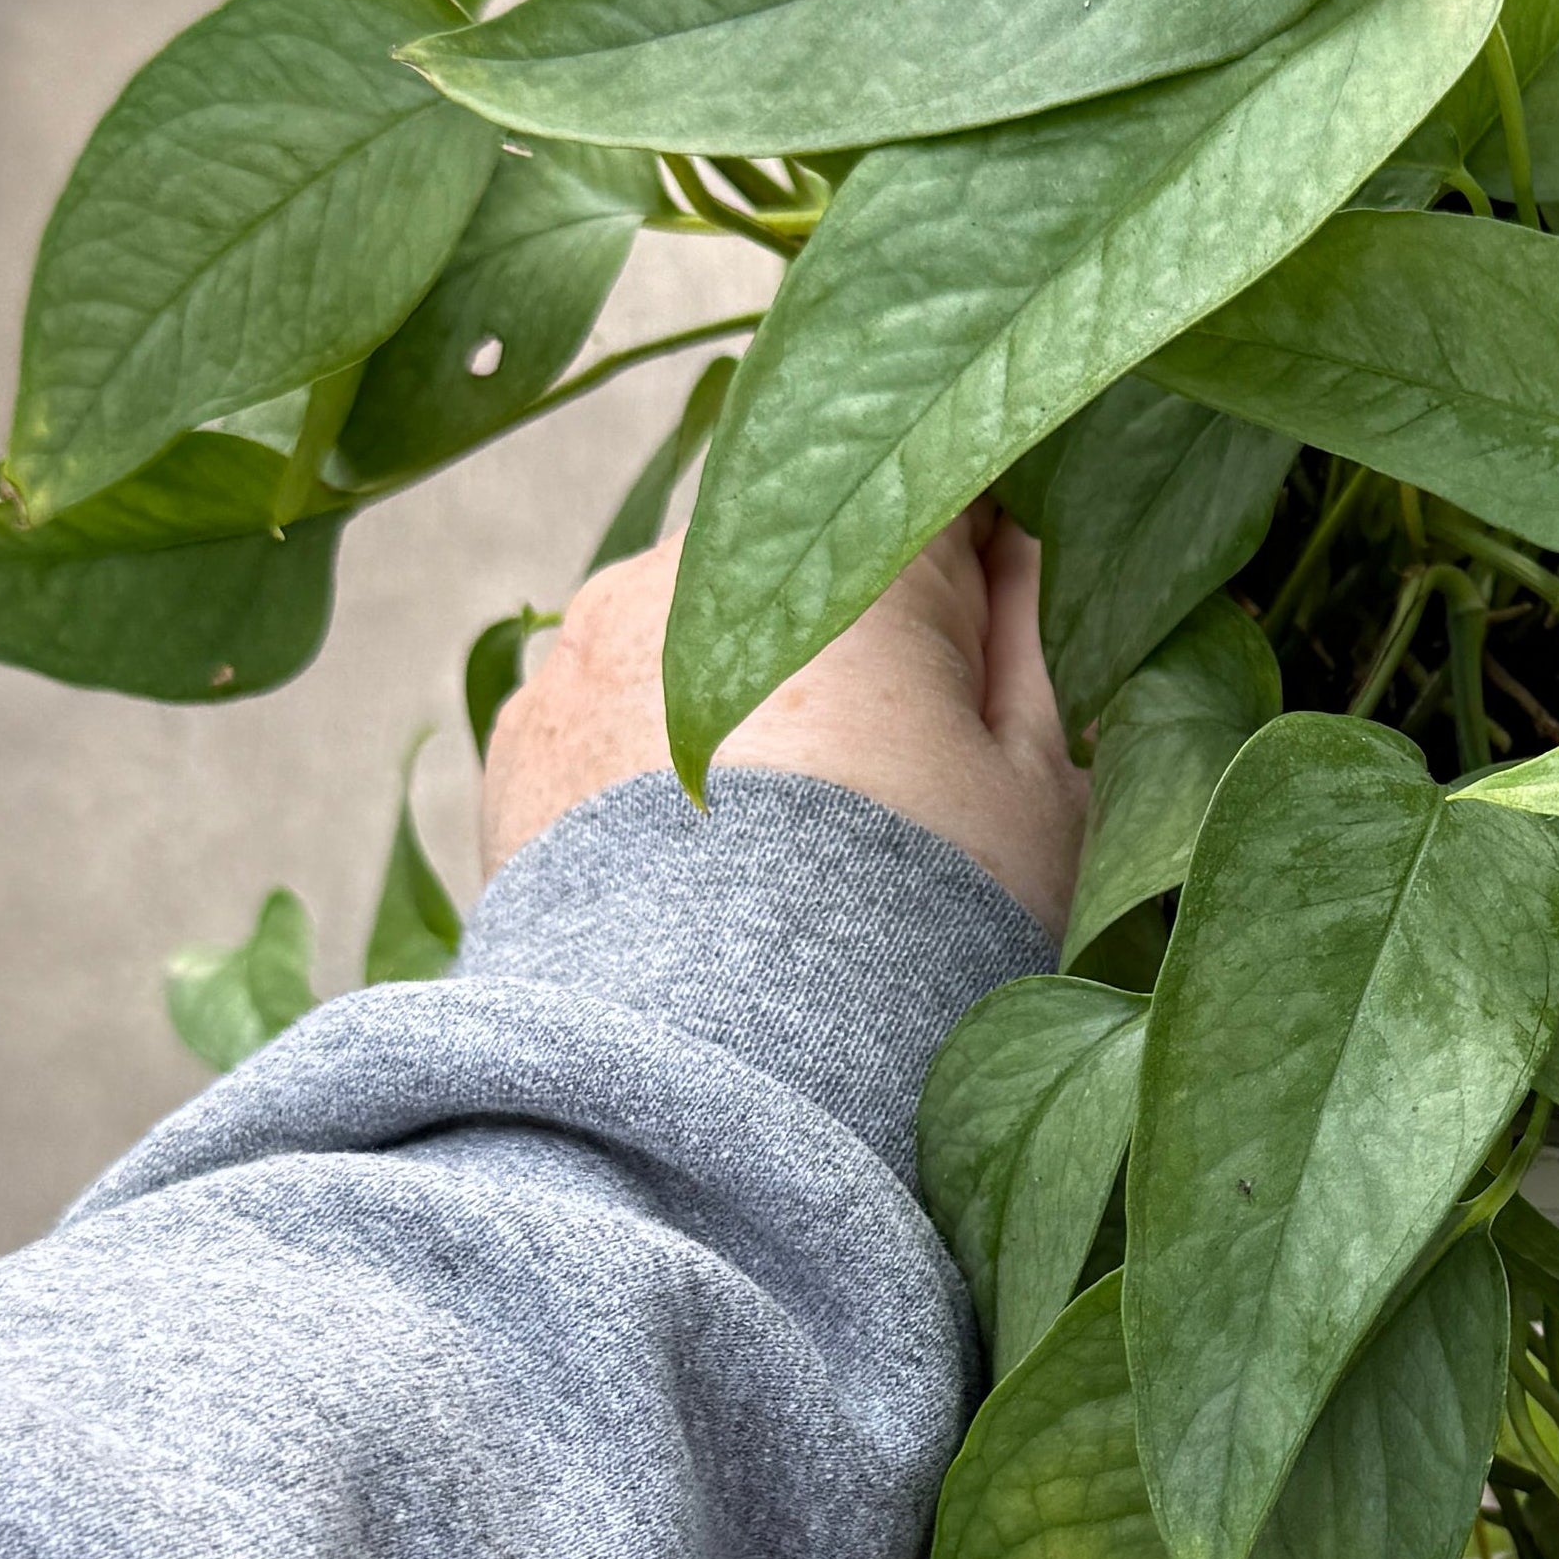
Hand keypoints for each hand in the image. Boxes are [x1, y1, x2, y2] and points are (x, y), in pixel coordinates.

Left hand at [481, 509, 1087, 937]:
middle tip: (902, 786)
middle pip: (808, 562)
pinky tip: (705, 872)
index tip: (999, 668)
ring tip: (790, 846)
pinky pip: (612, 717)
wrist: (719, 1070)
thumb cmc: (916, 922)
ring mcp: (588, 645)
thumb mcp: (1038, 789)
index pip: (942, 489)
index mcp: (849, 551)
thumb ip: (1038, 640)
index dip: (985, 575)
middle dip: (855, 643)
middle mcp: (699, 562)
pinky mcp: (520, 736)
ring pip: (701, 636)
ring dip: (747, 700)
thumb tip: (1021, 550)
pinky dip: (655, 768)